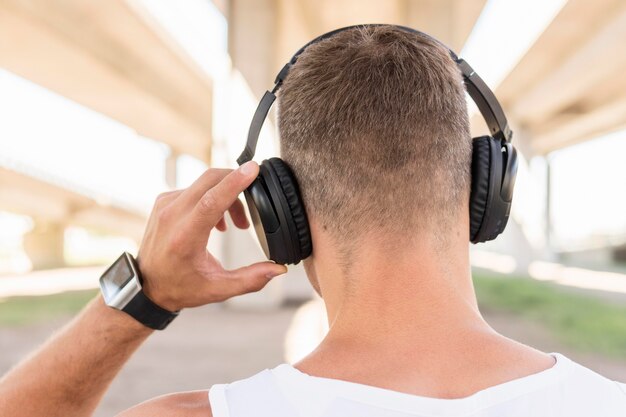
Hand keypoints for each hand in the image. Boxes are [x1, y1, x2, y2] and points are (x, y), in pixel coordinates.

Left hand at [136, 161, 286, 311]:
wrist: (146, 285)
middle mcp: (172, 215)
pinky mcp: (164, 200)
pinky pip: (195, 188)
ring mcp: (165, 204)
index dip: (234, 182)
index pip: (212, 200)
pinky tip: (216, 221)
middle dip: (237, 183)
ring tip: (235, 224)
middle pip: (210, 180)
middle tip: (253, 202)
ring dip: (226, 195)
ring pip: (205, 183)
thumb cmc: (180, 287)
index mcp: (185, 237)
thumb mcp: (217, 289)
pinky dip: (212, 197)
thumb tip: (279, 269)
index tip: (253, 169)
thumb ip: (250, 279)